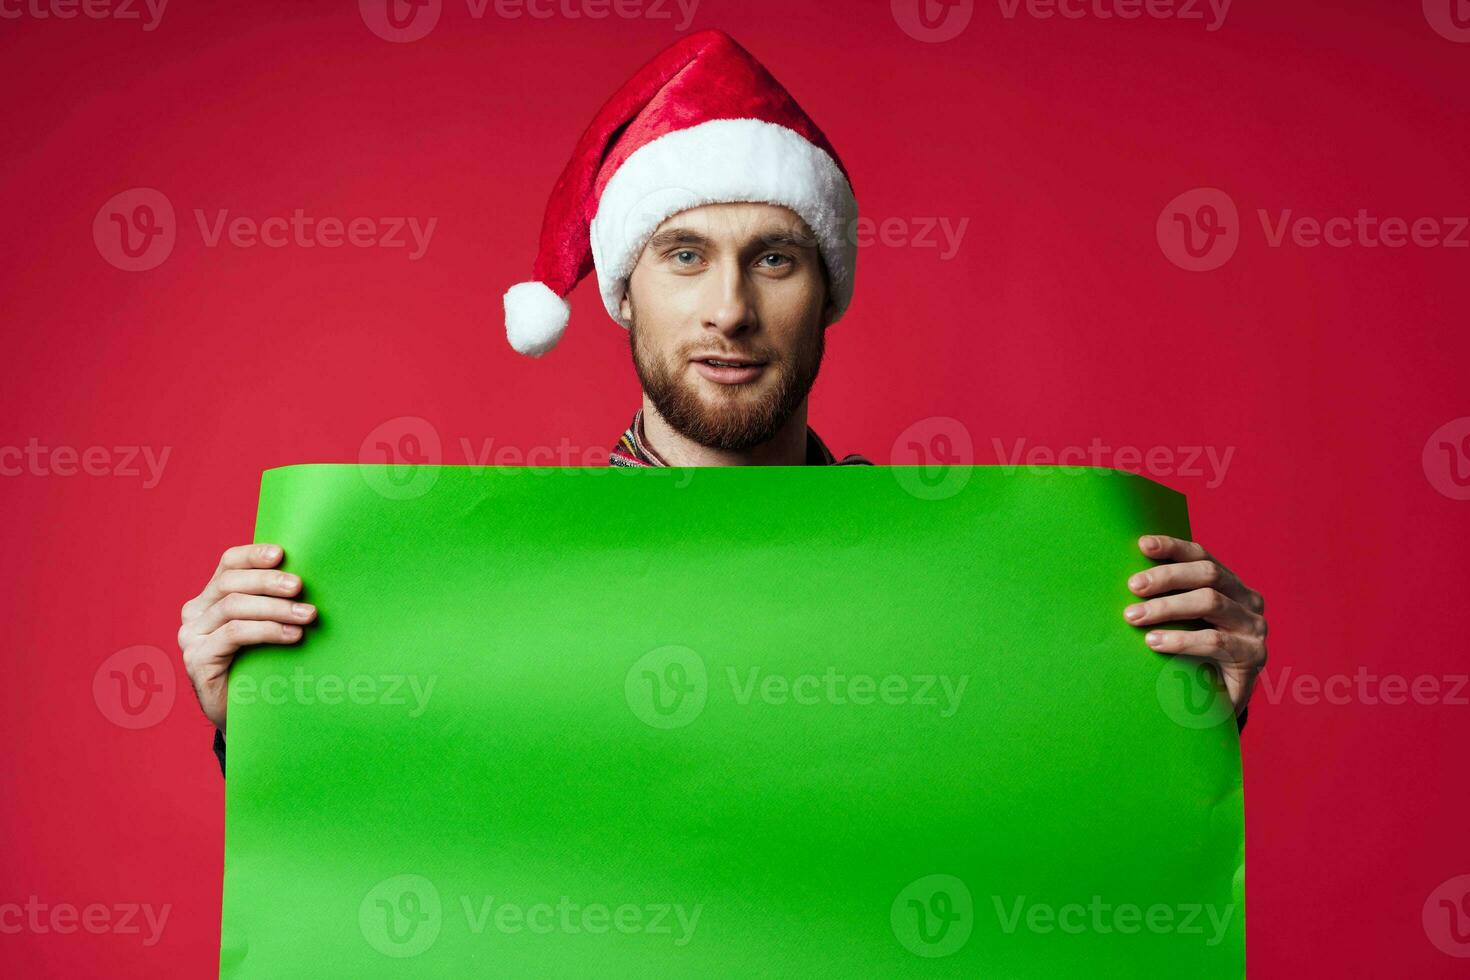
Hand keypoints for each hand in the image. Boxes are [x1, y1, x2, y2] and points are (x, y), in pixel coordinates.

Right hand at [177, 543, 315, 731]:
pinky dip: (266, 630)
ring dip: (275, 608)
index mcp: (211, 597)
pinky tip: (292, 635)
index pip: (228, 564)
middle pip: (231, 583)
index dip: (253, 555)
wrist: (249, 715)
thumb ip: (274, 600)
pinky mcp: (197, 659)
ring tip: (307, 615)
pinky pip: (233, 634)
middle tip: (301, 587)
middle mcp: (195, 613)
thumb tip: (311, 575)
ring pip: (233, 607)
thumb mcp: (267, 625)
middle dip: (269, 582)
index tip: (282, 553)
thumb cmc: (263, 664)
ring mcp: (192, 636)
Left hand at [1124, 535, 1266, 714]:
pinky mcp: (1253, 656)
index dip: (1172, 547)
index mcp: (1230, 584)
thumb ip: (1167, 598)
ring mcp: (1254, 627)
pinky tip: (1154, 642)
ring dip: (1167, 607)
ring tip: (1133, 617)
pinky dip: (1180, 640)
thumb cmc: (1192, 654)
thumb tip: (1124, 579)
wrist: (1219, 703)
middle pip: (1207, 574)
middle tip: (1133, 587)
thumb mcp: (1182, 622)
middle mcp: (1247, 600)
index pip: (1201, 556)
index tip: (1142, 544)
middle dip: (1166, 577)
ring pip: (1210, 602)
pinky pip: (1214, 641)